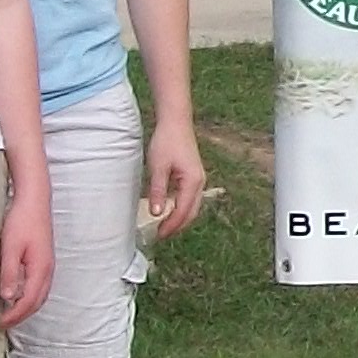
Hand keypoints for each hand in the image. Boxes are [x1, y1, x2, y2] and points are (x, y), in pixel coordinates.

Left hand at [0, 189, 54, 331]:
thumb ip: (9, 273)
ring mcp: (48, 265)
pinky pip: (40, 286)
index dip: (15, 315)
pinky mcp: (44, 260)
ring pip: (40, 295)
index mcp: (40, 269)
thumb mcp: (10, 247)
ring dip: (27, 308)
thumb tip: (7, 297)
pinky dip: (30, 297)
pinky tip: (18, 295)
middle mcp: (48, 270)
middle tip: (3, 323)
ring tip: (10, 313)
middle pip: (37, 302)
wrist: (34, 201)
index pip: (28, 301)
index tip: (0, 323)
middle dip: (22, 316)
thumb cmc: (21, 221)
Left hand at [143, 118, 209, 244]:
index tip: (159, 235)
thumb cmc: (166, 141)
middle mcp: (200, 182)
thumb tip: (157, 213)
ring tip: (164, 225)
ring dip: (180, 217)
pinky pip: (190, 197)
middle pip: (191, 212)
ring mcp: (198, 178)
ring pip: (192, 205)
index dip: (171, 225)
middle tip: (161, 234)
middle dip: (178, 225)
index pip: (183, 211)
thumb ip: (158, 191)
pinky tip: (169, 208)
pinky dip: (181, 207)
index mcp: (192, 182)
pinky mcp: (193, 174)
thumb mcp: (158, 167)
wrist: (176, 122)